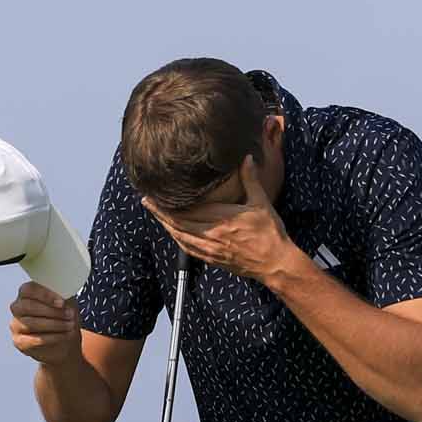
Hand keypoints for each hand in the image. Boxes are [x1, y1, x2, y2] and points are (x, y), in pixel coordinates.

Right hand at [9, 281, 80, 365]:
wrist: (65, 342)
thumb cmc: (63, 317)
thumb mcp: (66, 303)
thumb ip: (63, 295)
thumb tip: (63, 296)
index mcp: (26, 293)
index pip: (28, 289)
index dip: (45, 295)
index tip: (62, 303)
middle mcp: (17, 307)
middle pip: (28, 306)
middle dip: (51, 311)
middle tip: (70, 315)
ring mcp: (16, 325)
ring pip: (31, 323)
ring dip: (54, 324)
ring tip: (70, 325)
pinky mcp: (19, 341)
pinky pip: (33, 339)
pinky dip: (52, 337)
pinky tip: (64, 335)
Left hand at [141, 156, 304, 283]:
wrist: (275, 263)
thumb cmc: (270, 233)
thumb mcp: (261, 202)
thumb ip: (250, 179)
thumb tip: (246, 158)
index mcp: (222, 219)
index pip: (188, 209)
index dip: (170, 202)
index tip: (158, 192)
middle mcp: (212, 235)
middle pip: (178, 223)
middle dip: (160, 212)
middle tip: (147, 201)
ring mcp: (211, 249)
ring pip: (180, 236)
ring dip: (166, 225)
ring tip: (155, 214)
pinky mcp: (213, 259)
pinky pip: (189, 249)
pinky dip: (178, 239)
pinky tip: (173, 233)